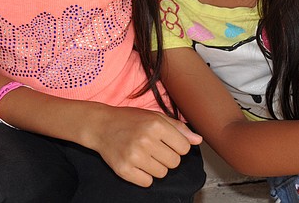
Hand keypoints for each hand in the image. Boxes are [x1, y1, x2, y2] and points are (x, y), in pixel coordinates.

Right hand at [83, 104, 201, 186]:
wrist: (101, 125)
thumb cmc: (129, 119)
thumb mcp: (154, 116)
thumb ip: (178, 128)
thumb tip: (198, 140)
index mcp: (155, 124)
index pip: (184, 148)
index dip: (177, 146)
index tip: (165, 141)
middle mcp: (145, 140)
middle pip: (174, 163)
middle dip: (167, 157)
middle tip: (153, 148)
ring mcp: (134, 156)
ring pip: (162, 174)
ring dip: (155, 167)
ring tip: (143, 154)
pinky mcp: (124, 169)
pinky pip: (147, 182)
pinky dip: (144, 176)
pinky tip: (136, 163)